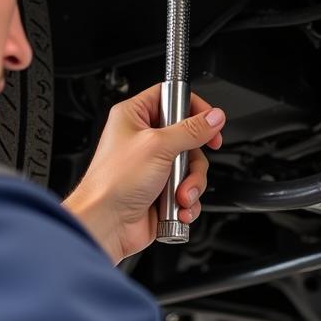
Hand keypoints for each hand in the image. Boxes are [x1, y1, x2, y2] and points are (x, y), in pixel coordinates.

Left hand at [63, 86, 225, 262]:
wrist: (106, 223)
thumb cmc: (114, 182)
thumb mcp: (158, 146)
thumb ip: (191, 130)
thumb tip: (214, 118)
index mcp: (135, 117)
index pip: (170, 97)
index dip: (193, 107)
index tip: (210, 121)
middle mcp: (145, 140)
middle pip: (189, 137)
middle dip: (194, 160)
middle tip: (188, 167)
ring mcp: (154, 167)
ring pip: (192, 167)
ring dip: (192, 185)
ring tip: (180, 195)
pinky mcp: (162, 190)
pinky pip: (189, 189)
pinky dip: (188, 201)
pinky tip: (178, 207)